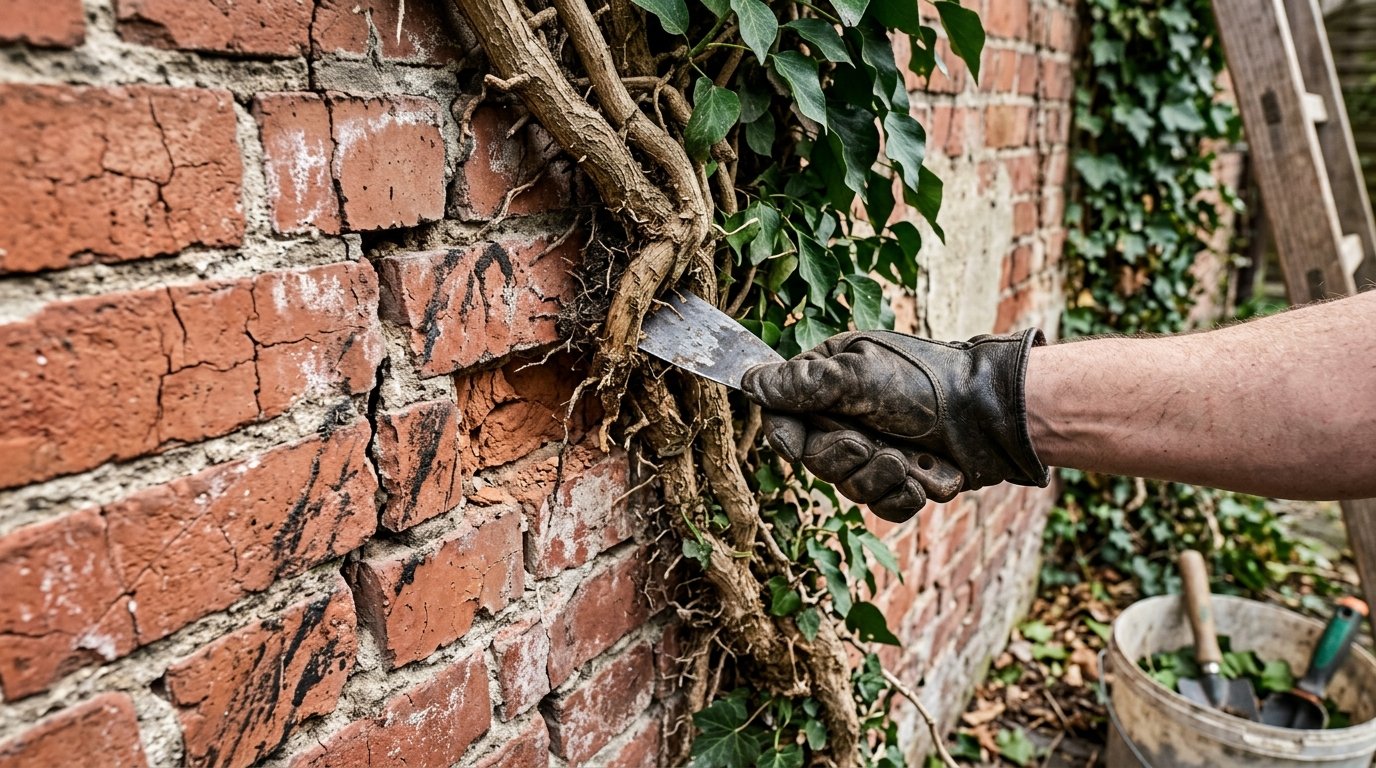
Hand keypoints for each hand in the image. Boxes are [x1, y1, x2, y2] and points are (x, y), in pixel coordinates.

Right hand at [741, 329, 1049, 520]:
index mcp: (829, 381)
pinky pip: (883, 507)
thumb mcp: (858, 375)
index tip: (798, 445)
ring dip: (879, 478)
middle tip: (870, 444)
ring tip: (907, 460)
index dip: (787, 437)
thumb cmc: (927, 382)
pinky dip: (905, 496)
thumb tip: (750, 380)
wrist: (992, 415)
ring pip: (849, 488)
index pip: (782, 416)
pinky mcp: (902, 481)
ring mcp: (875, 451)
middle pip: (814, 460)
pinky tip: (925, 478)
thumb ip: (803, 384)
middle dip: (844, 459)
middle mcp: (847, 417)